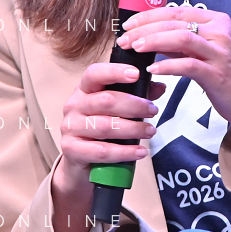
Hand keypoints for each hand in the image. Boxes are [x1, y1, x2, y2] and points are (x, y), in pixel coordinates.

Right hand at [56, 63, 166, 185]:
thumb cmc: (99, 127)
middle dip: (134, 106)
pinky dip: (124, 152)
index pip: (95, 74)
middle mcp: (74, 105)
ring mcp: (70, 128)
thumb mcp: (114, 108)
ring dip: (133, 129)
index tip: (136, 74)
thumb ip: (136, 95)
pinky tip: (140, 151)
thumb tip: (160, 87)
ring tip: (151, 131)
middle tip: (153, 111)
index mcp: (84, 89)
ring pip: (106, 126)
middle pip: (106, 101)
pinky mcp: (71, 150)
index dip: (115, 72)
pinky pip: (102, 151)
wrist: (78, 159)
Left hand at [116, 5, 230, 144]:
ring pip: (180, 37)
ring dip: (153, 41)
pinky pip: (187, 65)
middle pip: (175, 22)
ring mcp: (220, 53)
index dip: (149, 16)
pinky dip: (167, 65)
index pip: (177, 11)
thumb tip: (152, 37)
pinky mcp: (217, 74)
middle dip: (145, 28)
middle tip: (125, 38)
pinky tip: (153, 70)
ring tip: (135, 48)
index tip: (130, 24)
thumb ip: (184, 42)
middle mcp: (220, 32)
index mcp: (217, 21)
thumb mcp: (209, 50)